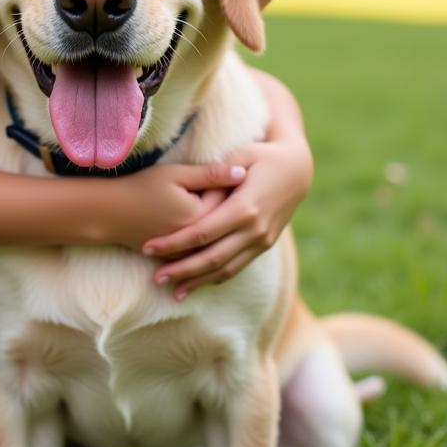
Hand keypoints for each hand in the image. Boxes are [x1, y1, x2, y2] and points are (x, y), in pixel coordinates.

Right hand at [108, 161, 245, 250]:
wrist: (110, 213)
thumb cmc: (141, 188)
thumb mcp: (175, 174)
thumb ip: (210, 174)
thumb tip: (242, 172)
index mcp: (199, 216)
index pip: (229, 200)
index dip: (232, 186)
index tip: (237, 172)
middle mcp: (197, 239)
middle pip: (225, 222)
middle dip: (232, 206)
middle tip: (237, 189)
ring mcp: (186, 253)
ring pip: (215, 241)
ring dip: (225, 229)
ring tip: (229, 212)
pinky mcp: (176, 259)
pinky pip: (201, 253)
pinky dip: (210, 244)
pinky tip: (218, 234)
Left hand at [141, 132, 312, 298]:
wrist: (298, 170)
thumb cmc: (263, 155)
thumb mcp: (242, 153)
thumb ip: (219, 170)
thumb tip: (199, 181)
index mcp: (245, 208)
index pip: (202, 233)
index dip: (174, 242)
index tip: (149, 247)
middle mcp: (254, 230)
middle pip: (212, 258)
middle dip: (182, 270)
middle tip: (155, 279)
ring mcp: (262, 241)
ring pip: (226, 270)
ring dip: (198, 281)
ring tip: (173, 292)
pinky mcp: (264, 245)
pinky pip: (238, 266)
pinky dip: (217, 277)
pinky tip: (198, 283)